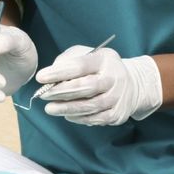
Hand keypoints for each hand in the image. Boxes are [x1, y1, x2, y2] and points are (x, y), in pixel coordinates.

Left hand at [35, 46, 162, 125]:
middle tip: (44, 95)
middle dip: (61, 92)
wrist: (131, 85)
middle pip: (86, 87)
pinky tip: (67, 114)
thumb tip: (51, 76)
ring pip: (90, 106)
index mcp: (105, 60)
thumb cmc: (101, 68)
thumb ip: (68, 61)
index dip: (59, 72)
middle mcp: (114, 78)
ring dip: (66, 108)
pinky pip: (95, 119)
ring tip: (50, 108)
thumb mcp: (87, 55)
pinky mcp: (117, 114)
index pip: (80, 66)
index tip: (41, 77)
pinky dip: (78, 118)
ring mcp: (117, 98)